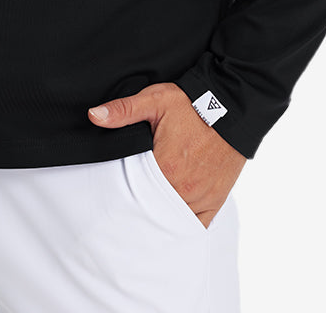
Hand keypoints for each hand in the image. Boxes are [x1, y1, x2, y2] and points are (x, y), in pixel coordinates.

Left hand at [88, 82, 245, 226]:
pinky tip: (170, 221)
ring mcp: (200, 197)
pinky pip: (197, 225)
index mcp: (165, 167)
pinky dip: (183, 224)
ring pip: (173, 219)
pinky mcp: (215, 200)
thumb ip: (123, 111)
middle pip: (153, 208)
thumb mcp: (154, 101)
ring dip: (160, 215)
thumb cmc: (192, 104)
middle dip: (140, 206)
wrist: (231, 108)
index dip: (124, 191)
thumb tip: (94, 116)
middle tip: (128, 202)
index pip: (135, 192)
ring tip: (146, 211)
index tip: (116, 191)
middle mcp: (183, 188)